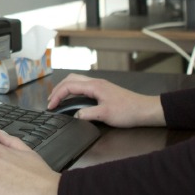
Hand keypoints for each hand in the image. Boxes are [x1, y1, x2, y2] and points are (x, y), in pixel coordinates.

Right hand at [47, 72, 165, 126]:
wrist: (144, 110)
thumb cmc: (127, 111)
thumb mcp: (105, 115)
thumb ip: (87, 114)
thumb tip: (74, 115)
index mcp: (94, 86)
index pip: (69, 86)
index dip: (57, 95)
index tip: (51, 106)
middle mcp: (96, 82)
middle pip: (71, 79)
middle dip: (58, 89)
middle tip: (51, 101)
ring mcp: (100, 85)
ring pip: (77, 81)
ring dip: (65, 88)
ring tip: (58, 99)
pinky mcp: (103, 90)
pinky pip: (83, 86)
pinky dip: (73, 91)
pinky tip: (73, 99)